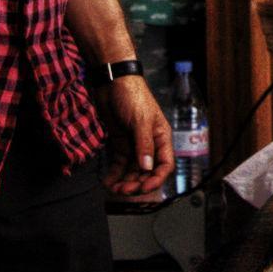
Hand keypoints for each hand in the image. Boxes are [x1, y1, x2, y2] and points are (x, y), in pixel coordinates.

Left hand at [100, 72, 172, 196]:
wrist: (111, 81)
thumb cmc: (132, 94)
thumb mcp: (140, 120)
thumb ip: (144, 145)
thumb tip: (147, 167)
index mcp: (161, 137)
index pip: (164, 165)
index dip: (156, 179)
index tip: (144, 188)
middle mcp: (149, 143)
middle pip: (147, 171)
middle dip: (137, 183)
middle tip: (124, 190)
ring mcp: (134, 143)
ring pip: (132, 170)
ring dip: (125, 181)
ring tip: (114, 188)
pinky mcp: (120, 142)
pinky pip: (119, 163)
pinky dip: (114, 174)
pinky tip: (108, 181)